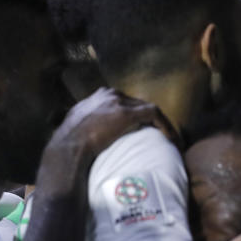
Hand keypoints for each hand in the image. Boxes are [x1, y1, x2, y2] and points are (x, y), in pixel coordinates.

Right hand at [50, 87, 177, 161]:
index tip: (144, 130)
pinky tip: (172, 138)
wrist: (68, 146)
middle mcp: (109, 94)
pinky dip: (165, 125)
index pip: (125, 102)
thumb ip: (89, 125)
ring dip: (160, 123)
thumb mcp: (79, 127)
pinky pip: (153, 114)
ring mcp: (118, 102)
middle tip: (160, 134)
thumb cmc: (70, 143)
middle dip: (150, 119)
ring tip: (170, 138)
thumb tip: (91, 137)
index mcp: (98, 96)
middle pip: (137, 104)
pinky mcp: (126, 113)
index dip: (137, 116)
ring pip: (147, 108)